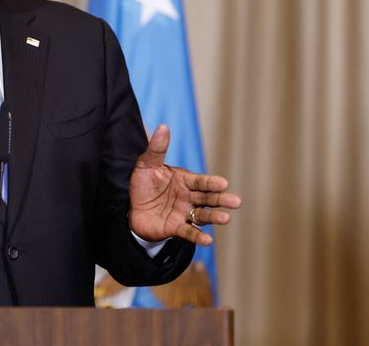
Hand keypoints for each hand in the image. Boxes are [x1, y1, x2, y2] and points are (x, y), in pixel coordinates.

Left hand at [128, 124, 241, 245]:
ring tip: (225, 218)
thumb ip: (157, 149)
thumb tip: (163, 126)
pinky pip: (188, 232)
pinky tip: (208, 241)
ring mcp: (184, 213)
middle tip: (235, 202)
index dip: (211, 182)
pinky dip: (198, 237)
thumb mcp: (146, 165)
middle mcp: (188, 197)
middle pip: (207, 198)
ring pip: (203, 215)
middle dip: (221, 199)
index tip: (223, 183)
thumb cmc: (143, 184)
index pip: (200, 181)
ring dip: (214, 217)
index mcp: (184, 181)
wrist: (132, 208)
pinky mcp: (176, 228)